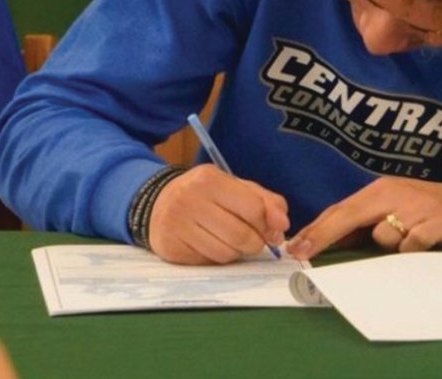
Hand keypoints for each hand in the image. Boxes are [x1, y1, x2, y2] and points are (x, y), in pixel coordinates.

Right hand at [148, 164, 288, 264]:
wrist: (159, 203)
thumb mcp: (236, 187)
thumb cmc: (207, 194)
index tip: (272, 230)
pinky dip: (218, 258)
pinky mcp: (170, 248)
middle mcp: (190, 201)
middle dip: (256, 243)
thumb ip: (266, 201)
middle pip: (241, 236)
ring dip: (238, 253)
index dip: (269, 225)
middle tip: (255, 240)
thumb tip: (283, 224)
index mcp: (210, 180)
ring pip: (226, 254)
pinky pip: (208, 262)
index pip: (253, 209)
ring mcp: (177, 226)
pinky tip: (213, 245)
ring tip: (232, 240)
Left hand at [286, 177, 441, 258]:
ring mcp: (416, 206)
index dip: (315, 230)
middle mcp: (394, 193)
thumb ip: (363, 225)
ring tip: (409, 242)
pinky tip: (423, 246)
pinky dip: (413, 250)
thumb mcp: (393, 213)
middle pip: (350, 216)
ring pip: (383, 235)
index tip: (293, 249)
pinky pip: (412, 245)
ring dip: (389, 246)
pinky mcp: (438, 221)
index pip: (340, 211)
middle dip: (324, 237)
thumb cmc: (427, 212)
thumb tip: (323, 243)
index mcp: (380, 191)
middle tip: (304, 256)